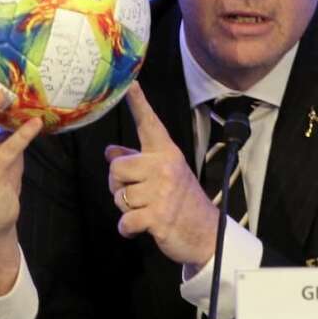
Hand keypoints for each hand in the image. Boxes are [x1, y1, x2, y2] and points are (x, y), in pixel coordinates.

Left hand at [106, 82, 217, 266]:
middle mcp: (165, 167)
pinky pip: (125, 220)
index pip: (149, 124)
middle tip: (139, 194)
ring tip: (148, 209)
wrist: (207, 234)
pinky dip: (128, 228)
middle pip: (116, 168)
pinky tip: (142, 227)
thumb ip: (136, 161)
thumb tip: (110, 151)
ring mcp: (163, 191)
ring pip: (119, 196)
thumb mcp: (164, 175)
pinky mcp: (158, 216)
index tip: (130, 84)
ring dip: (126, 208)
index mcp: (167, 153)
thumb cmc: (183, 200)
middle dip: (118, 185)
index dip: (138, 103)